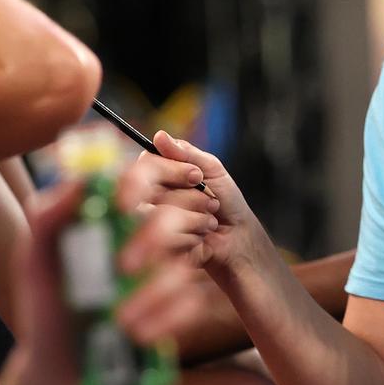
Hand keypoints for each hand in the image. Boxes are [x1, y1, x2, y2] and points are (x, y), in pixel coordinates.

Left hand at [3, 180, 207, 384]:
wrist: (57, 365)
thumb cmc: (45, 306)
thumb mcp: (35, 260)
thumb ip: (47, 218)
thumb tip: (79, 182)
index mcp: (114, 222)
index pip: (144, 183)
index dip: (142, 182)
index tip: (123, 203)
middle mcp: (144, 242)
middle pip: (173, 218)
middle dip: (153, 238)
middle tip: (124, 266)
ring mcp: (162, 275)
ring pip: (180, 268)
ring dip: (153, 294)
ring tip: (120, 320)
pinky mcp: (176, 308)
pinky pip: (189, 304)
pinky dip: (165, 319)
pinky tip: (137, 333)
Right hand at [117, 131, 258, 272]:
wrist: (238, 236)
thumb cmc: (225, 200)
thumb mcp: (211, 170)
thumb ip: (186, 154)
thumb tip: (160, 136)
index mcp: (159, 178)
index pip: (145, 166)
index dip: (170, 170)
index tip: (196, 175)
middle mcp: (150, 200)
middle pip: (151, 191)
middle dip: (190, 196)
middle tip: (210, 200)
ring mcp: (151, 227)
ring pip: (162, 216)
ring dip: (196, 216)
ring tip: (210, 219)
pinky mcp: (159, 249)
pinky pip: (169, 239)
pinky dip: (195, 234)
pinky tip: (203, 236)